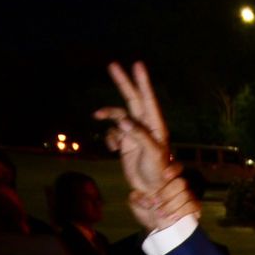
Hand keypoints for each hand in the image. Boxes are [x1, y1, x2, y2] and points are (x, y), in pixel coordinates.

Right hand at [97, 62, 176, 198]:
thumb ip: (138, 135)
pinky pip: (113, 132)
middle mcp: (145, 125)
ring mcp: (134, 132)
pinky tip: (112, 148)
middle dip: (123, 82)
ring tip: (97, 115)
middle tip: (112, 64)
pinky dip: (109, 136)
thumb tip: (122, 120)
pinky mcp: (125, 142)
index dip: (142, 82)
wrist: (152, 189)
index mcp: (155, 125)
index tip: (137, 64)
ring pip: (118, 115)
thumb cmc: (158, 172)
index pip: (148, 99)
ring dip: (108, 114)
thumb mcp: (151, 153)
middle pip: (132, 99)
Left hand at [129, 171, 199, 232]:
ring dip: (172, 205)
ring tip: (160, 213)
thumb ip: (136, 197)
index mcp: (164, 179)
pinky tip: (173, 217)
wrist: (154, 227)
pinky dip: (184, 211)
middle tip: (155, 202)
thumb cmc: (146, 211)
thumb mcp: (135, 201)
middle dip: (167, 194)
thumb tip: (143, 199)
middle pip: (181, 183)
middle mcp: (177, 185)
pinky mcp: (191, 207)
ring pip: (186, 195)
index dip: (172, 170)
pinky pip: (195, 205)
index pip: (175, 167)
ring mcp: (186, 195)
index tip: (164, 176)